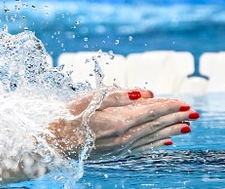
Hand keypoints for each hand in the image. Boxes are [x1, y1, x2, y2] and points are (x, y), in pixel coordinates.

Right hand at [49, 89, 199, 159]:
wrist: (53, 143)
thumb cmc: (66, 117)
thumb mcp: (88, 100)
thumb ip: (117, 95)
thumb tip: (143, 93)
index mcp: (117, 122)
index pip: (150, 111)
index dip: (167, 105)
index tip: (182, 101)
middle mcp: (122, 137)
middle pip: (155, 125)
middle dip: (175, 117)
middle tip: (193, 112)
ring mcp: (120, 147)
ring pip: (151, 137)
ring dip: (171, 130)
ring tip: (186, 126)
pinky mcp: (116, 153)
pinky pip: (142, 148)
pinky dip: (156, 143)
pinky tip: (166, 142)